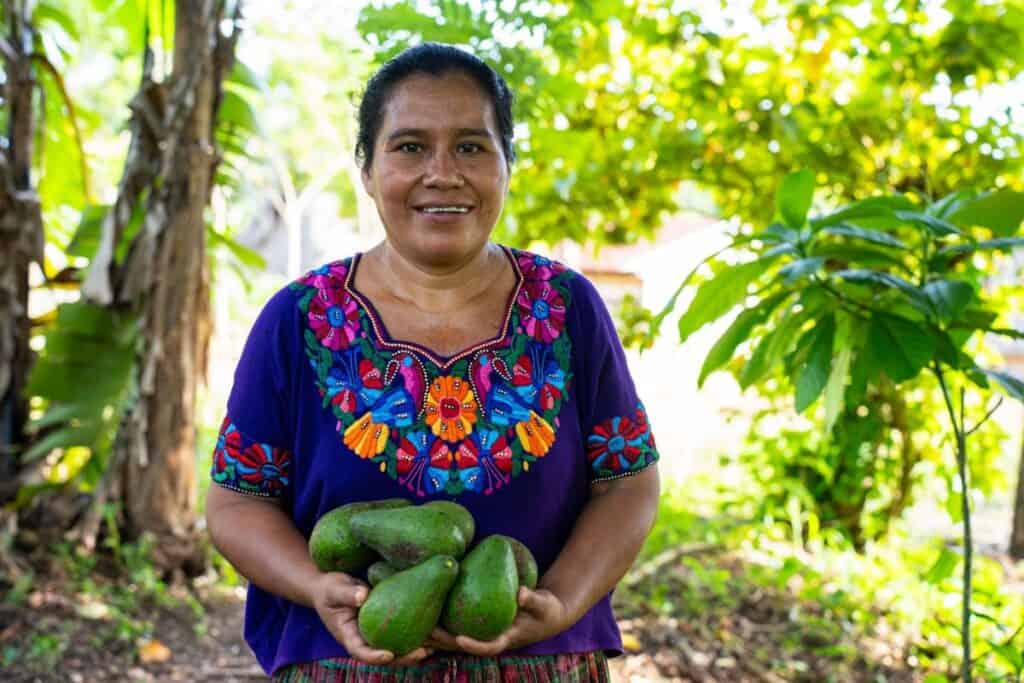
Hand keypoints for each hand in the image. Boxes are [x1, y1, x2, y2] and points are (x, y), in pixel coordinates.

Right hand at [311, 572, 432, 664]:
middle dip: (403, 657)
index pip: (360, 652)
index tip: (388, 655)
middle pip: (384, 656)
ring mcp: (375, 635)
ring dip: (415, 650)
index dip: (373, 656)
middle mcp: (364, 640)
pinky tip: (435, 630)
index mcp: (348, 636)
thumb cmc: (330, 589)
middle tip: (422, 653)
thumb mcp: (334, 589)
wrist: (330, 588)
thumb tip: (362, 596)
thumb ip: (346, 593)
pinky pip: (401, 634)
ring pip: (396, 648)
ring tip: (434, 647)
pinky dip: (417, 635)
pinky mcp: (385, 626)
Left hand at [427, 587, 569, 655]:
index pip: (488, 647)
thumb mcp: (544, 604)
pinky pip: (456, 623)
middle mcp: (490, 639)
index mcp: (506, 639)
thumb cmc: (546, 609)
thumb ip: (533, 599)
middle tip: (427, 631)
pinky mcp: (477, 624)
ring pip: (454, 637)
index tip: (460, 639)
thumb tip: (521, 592)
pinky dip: (442, 620)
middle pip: (463, 644)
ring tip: (416, 623)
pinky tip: (424, 606)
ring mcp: (482, 633)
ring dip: (436, 634)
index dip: (474, 645)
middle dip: (444, 641)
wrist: (545, 614)